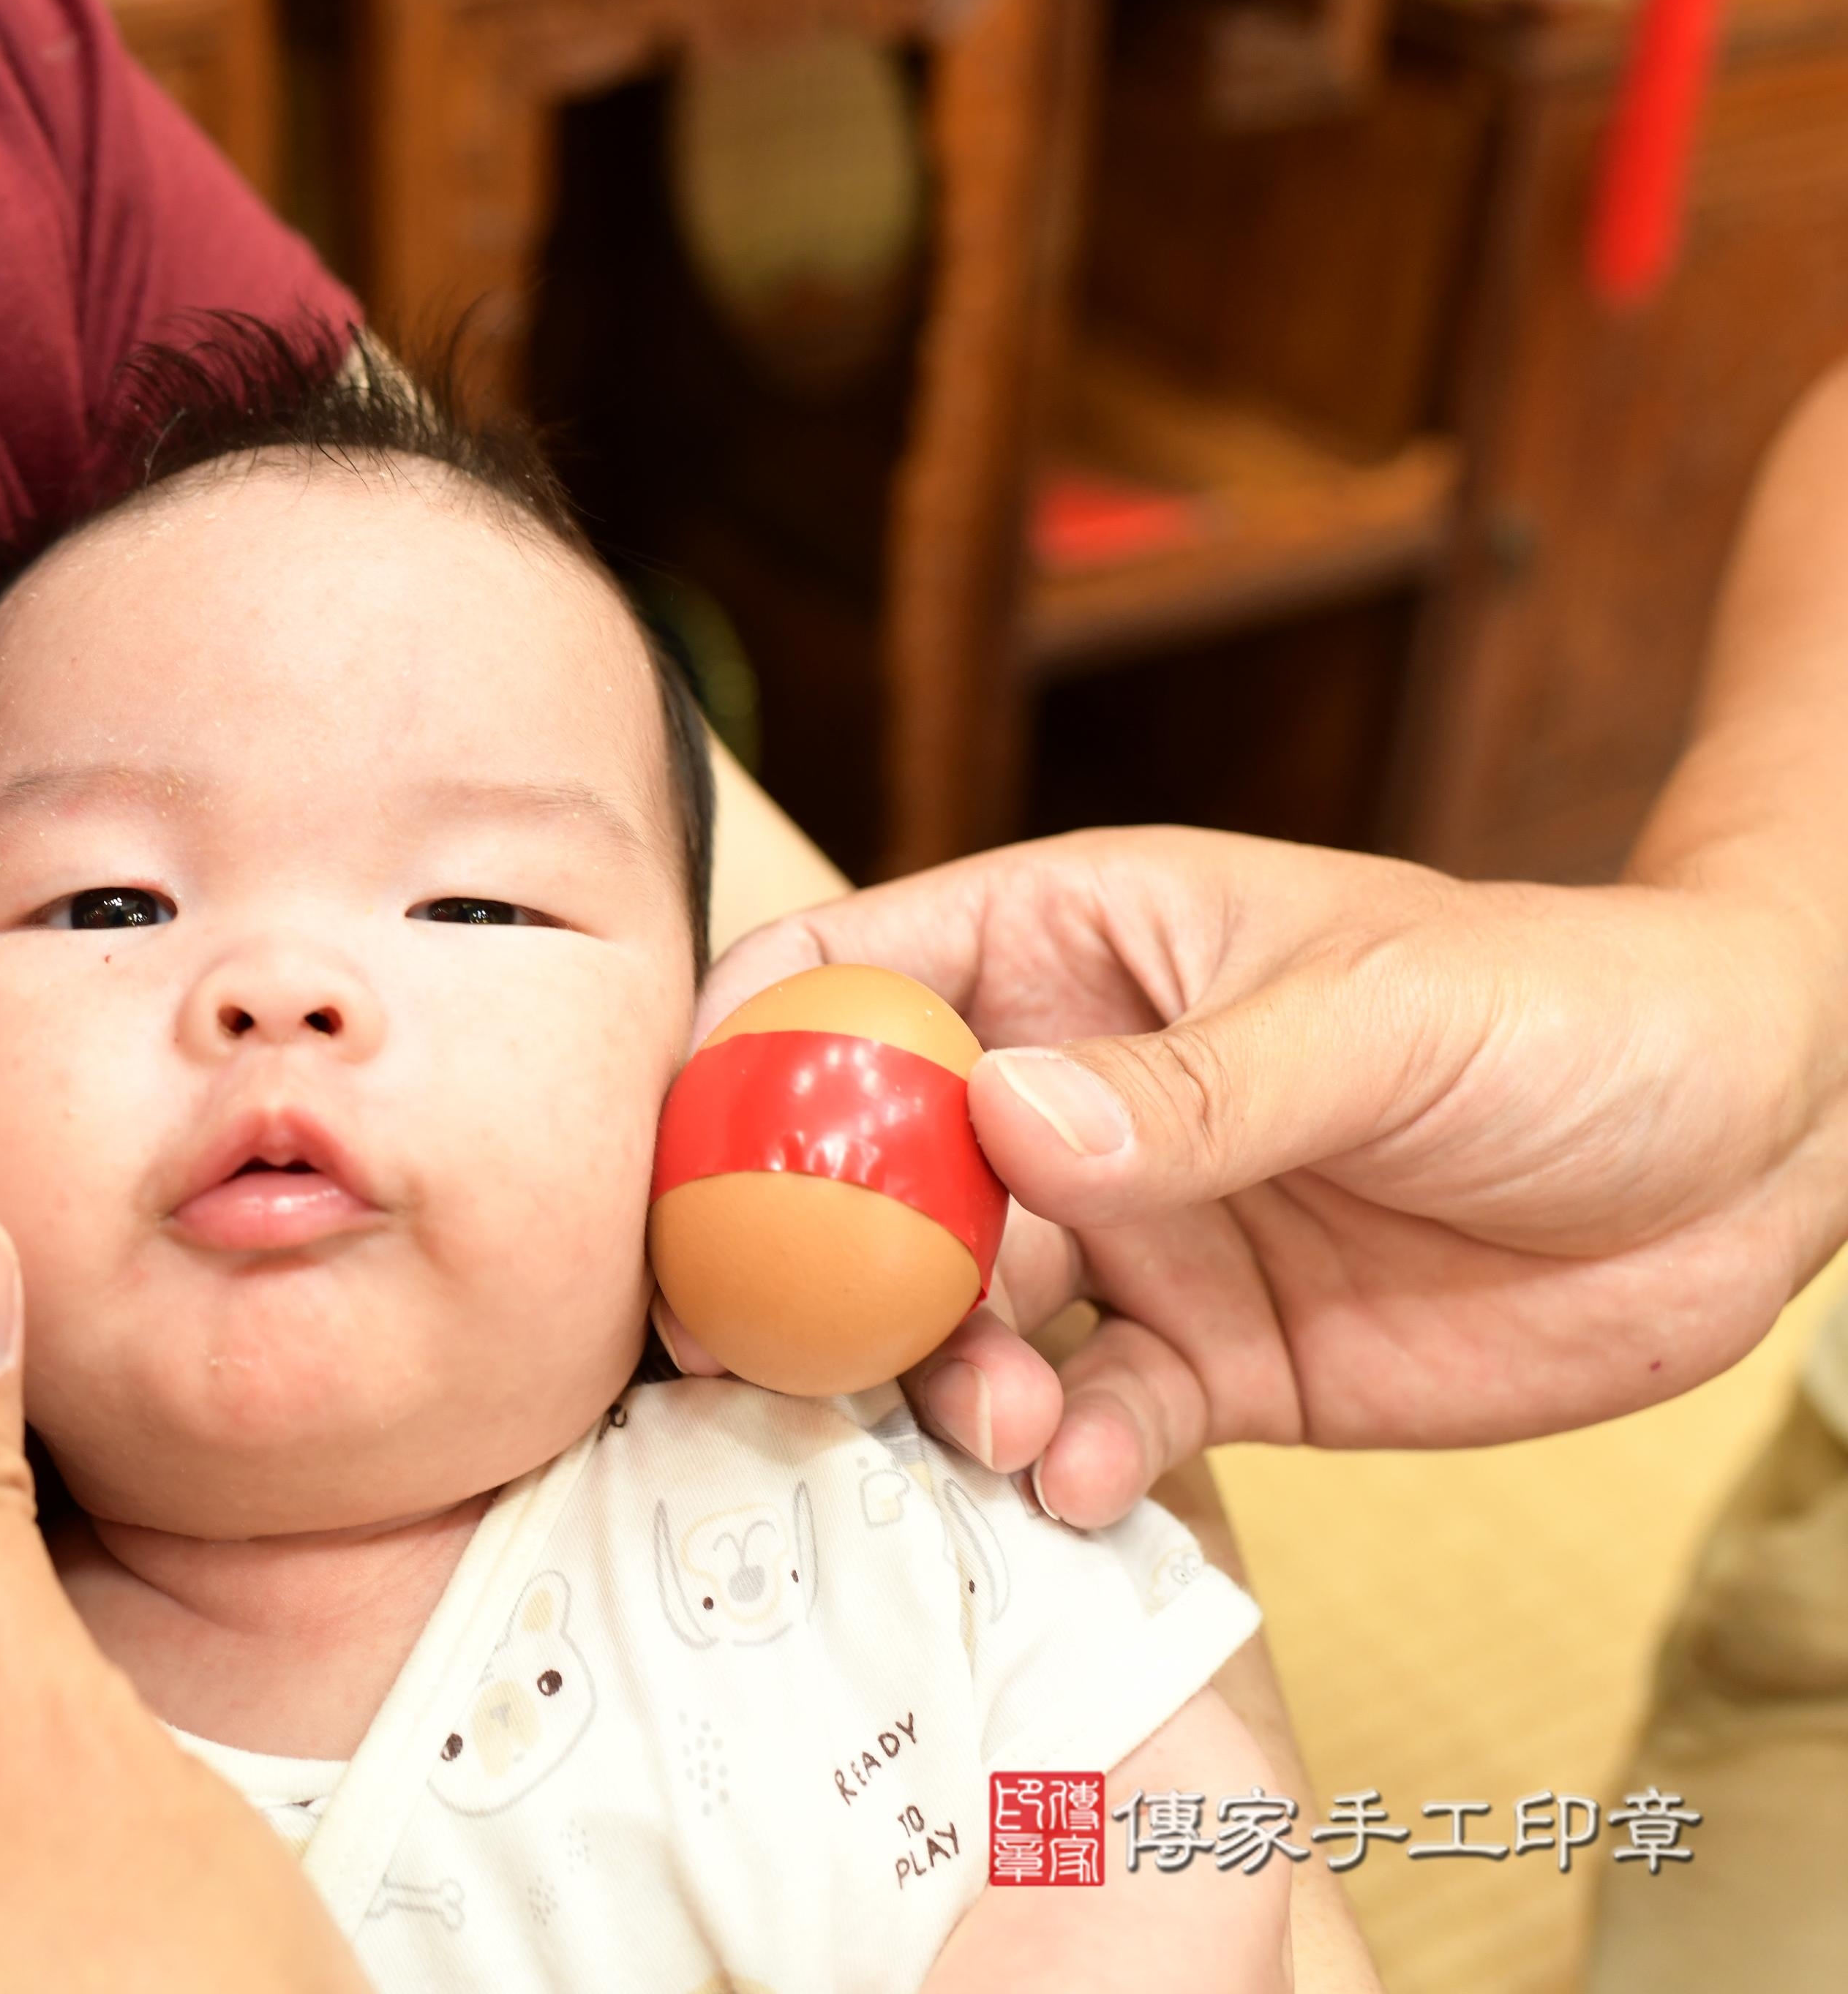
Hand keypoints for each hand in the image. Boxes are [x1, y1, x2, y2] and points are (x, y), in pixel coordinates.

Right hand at [683, 825, 1847, 1525]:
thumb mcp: (1391, 1017)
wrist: (1760, 1146)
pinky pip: (1088, 1422)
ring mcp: (1130, 1234)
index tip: (685, 1163)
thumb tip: (1004, 1123)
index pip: (849, 979)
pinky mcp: (1203, 1360)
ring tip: (1001, 1426)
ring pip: (960, 1319)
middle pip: (868, 1177)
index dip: (743, 1059)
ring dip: (945, 1383)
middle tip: (789, 1357)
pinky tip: (1092, 1476)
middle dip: (817, 1267)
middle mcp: (1069, 1095)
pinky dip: (1068, 1461)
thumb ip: (1198, 1083)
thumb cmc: (1576, 1005)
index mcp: (1074, 949)